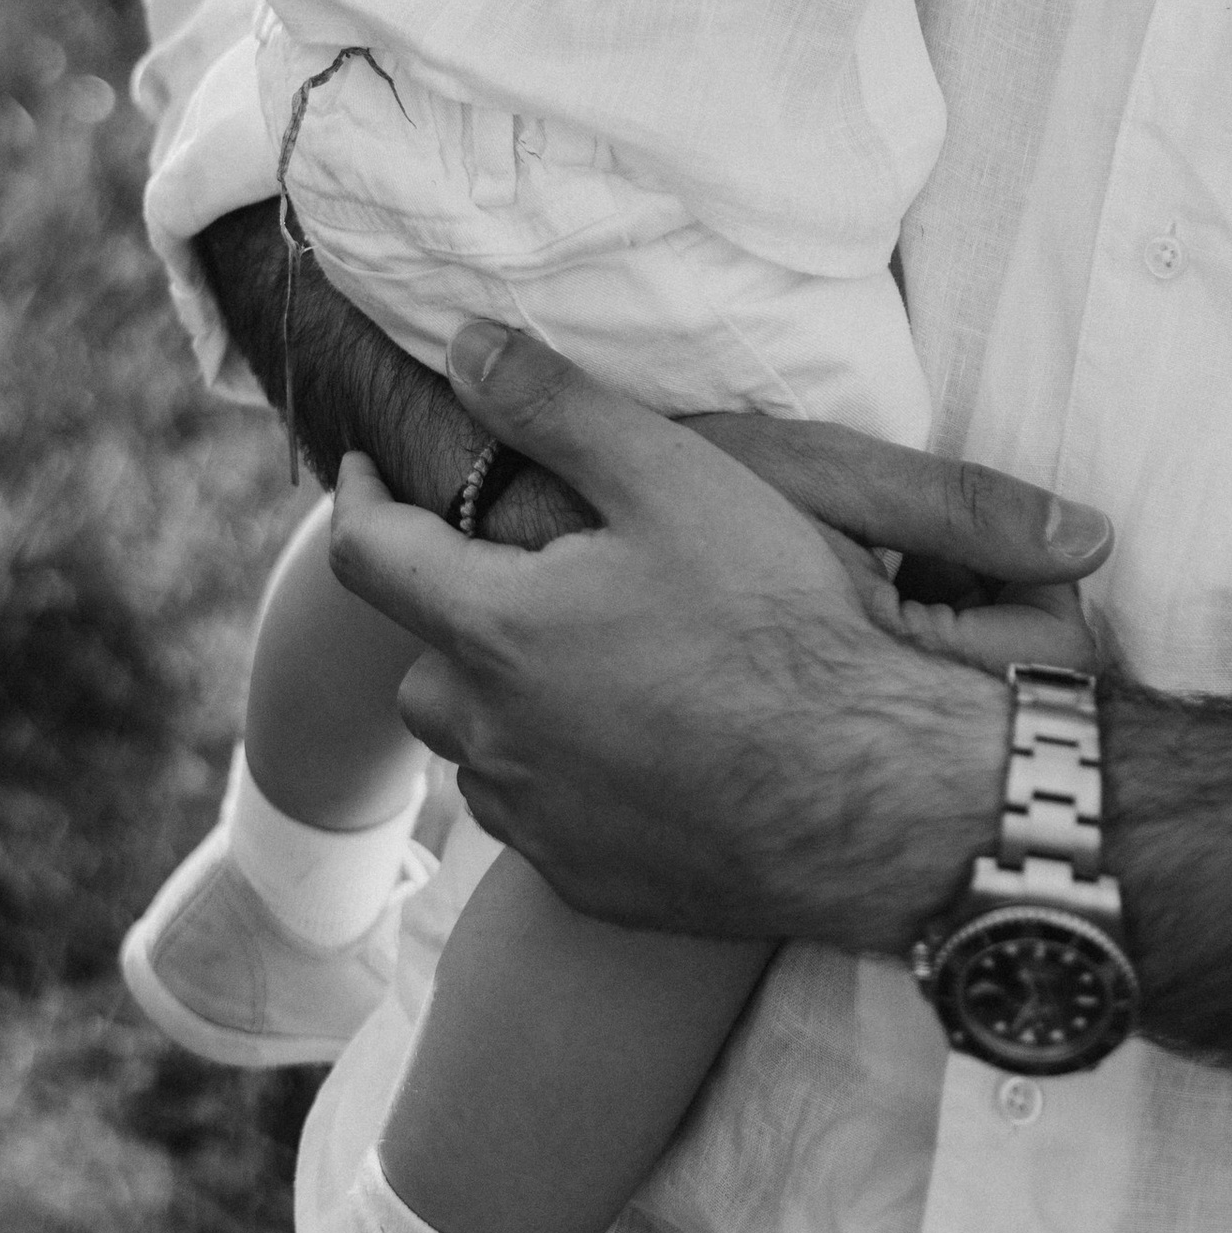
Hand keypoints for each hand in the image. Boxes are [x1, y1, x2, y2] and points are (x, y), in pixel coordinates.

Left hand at [329, 321, 1110, 946]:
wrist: (876, 793)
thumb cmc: (779, 623)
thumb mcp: (673, 480)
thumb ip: (556, 407)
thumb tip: (464, 346)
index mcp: (497, 634)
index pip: (369, 556)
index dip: (355, 497)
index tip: (359, 466)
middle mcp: (496, 742)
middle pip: (423, 663)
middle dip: (449, 611)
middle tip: (521, 570)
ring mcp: (543, 826)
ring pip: (480, 750)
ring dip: (505, 702)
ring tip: (587, 658)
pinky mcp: (595, 886)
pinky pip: (542, 820)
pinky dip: (561, 775)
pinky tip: (639, 743)